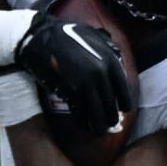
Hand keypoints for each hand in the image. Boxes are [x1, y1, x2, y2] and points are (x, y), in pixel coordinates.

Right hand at [14, 13, 133, 132]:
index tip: (122, 110)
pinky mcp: (70, 91)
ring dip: (98, 125)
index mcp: (111, 61)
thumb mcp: (95, 35)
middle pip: (111, 105)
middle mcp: (101, 74)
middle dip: (111, 118)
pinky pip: (80, 112)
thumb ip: (109, 48)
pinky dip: (83, 122)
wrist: (42, 37)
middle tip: (109, 124)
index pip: (124, 91)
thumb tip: (120, 59)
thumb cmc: (68, 34)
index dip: (124, 104)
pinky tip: (83, 125)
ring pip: (97, 113)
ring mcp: (86, 84)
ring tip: (98, 131)